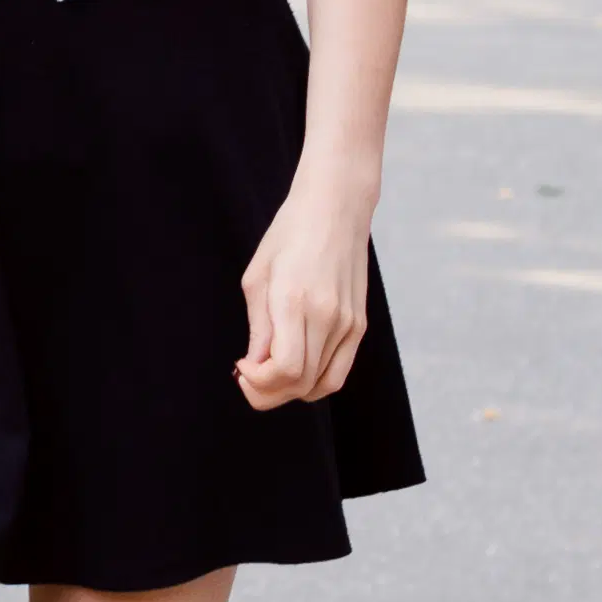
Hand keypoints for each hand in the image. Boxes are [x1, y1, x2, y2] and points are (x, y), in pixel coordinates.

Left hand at [236, 164, 376, 410]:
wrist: (335, 209)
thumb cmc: (289, 236)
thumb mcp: (258, 277)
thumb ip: (259, 328)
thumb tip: (254, 367)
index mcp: (295, 301)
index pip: (284, 368)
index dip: (259, 382)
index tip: (241, 369)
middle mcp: (328, 317)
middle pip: (301, 383)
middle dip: (268, 393)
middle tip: (248, 379)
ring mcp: (349, 323)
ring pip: (322, 384)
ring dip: (290, 391)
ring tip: (268, 375)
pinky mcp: (359, 325)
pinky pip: (338, 372)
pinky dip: (314, 382)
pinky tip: (294, 369)